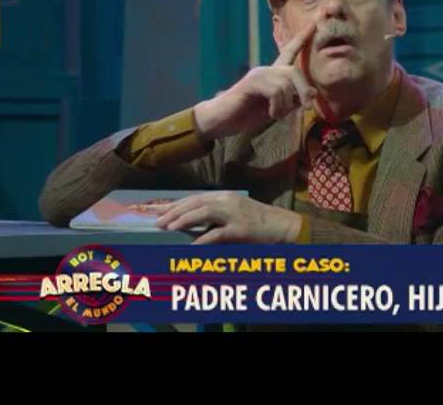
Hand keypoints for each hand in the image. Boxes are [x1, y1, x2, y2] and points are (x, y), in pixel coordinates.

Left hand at [154, 191, 301, 244]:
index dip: (176, 204)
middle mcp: (228, 201)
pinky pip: (217, 234)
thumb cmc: (260, 222)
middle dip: (174, 211)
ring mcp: (235, 214)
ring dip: (183, 219)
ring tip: (168, 227)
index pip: (195, 198)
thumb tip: (192, 224)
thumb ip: (216, 216)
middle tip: (158, 220)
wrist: (284, 226)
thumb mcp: (236, 213)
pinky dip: (202, 240)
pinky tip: (191, 246)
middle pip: (195, 203)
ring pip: (203, 213)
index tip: (160, 211)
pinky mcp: (241, 230)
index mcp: (226, 196)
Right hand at [193, 18, 317, 139]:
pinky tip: (270, 113)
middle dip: (303, 90)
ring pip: (286, 84)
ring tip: (277, 115)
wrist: (223, 121)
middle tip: (307, 108)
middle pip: (294, 71)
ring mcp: (258, 74)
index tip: (314, 23)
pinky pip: (276, 91)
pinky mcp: (251, 82)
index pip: (289, 51)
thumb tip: (313, 92)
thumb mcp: (277, 109)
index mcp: (273, 75)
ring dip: (286, 105)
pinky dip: (277, 107)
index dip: (301, 38)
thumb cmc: (248, 115)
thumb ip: (293, 100)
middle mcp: (266, 70)